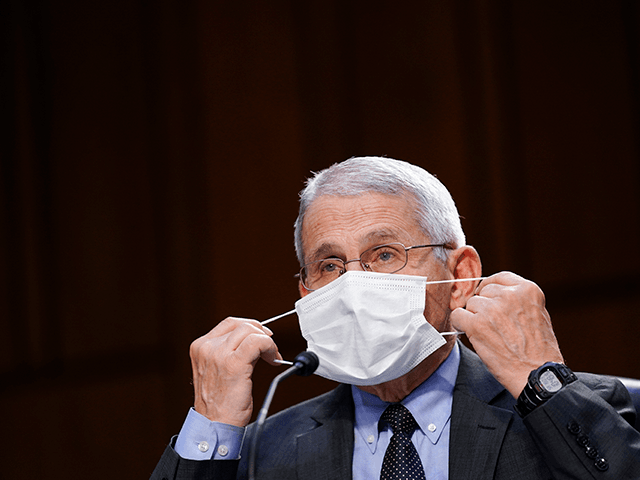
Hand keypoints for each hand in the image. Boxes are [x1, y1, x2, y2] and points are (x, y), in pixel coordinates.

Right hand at [189, 317, 281, 426]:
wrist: (214, 425)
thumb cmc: (218, 404)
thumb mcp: (216, 370)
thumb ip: (227, 351)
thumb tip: (252, 339)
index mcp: (200, 347)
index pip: (229, 324)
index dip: (250, 327)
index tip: (261, 336)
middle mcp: (207, 348)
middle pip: (241, 324)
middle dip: (260, 332)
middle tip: (270, 347)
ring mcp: (219, 354)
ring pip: (250, 330)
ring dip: (267, 341)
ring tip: (271, 356)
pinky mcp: (234, 363)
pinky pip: (258, 342)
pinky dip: (269, 346)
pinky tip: (272, 359)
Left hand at [450, 272, 563, 397]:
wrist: (536, 374)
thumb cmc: (538, 349)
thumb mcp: (537, 314)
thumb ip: (517, 300)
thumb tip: (491, 293)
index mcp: (528, 290)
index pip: (499, 278)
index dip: (490, 289)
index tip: (488, 298)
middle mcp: (509, 295)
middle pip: (482, 292)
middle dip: (484, 307)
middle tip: (494, 326)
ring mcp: (492, 309)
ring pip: (470, 305)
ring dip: (474, 318)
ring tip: (490, 335)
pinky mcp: (477, 324)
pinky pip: (457, 315)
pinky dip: (460, 325)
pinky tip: (472, 334)